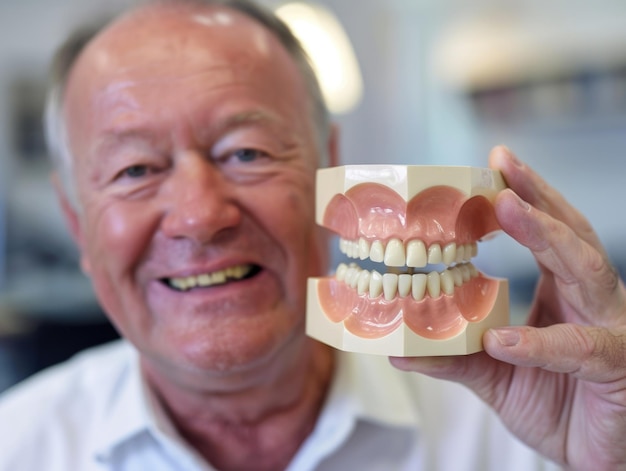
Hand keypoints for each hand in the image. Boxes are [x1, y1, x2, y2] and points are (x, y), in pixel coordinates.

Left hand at [391, 146, 625, 469]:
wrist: (593, 457)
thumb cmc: (554, 405)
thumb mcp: (493, 375)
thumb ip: (451, 357)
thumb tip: (396, 345)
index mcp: (563, 293)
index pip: (547, 234)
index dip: (524, 198)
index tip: (493, 164)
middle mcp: (590, 300)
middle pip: (571, 234)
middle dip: (537, 196)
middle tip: (502, 166)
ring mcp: (610, 328)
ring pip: (587, 270)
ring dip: (548, 236)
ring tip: (509, 209)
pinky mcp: (618, 367)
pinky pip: (581, 348)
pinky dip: (540, 342)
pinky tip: (505, 340)